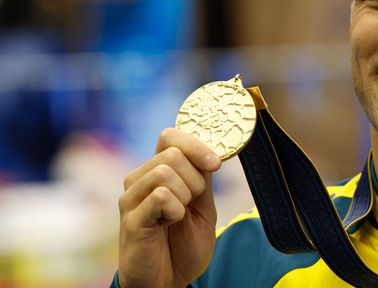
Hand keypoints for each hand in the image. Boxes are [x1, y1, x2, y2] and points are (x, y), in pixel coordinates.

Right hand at [118, 129, 221, 287]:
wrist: (168, 281)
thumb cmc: (183, 245)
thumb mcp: (202, 207)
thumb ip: (203, 179)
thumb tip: (209, 152)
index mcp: (157, 172)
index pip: (169, 136)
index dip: (195, 145)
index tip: (215, 164)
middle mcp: (139, 179)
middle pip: (173, 153)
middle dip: (195, 179)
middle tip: (191, 203)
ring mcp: (131, 198)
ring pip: (165, 172)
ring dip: (185, 196)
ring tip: (177, 217)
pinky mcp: (130, 218)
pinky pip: (161, 197)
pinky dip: (175, 211)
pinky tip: (168, 224)